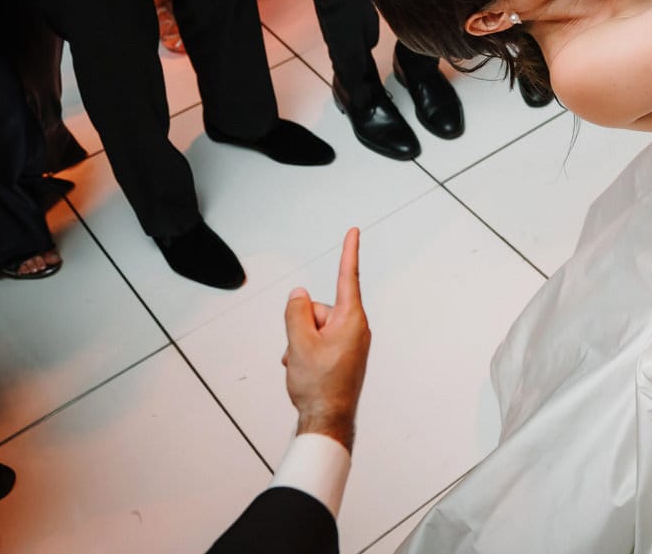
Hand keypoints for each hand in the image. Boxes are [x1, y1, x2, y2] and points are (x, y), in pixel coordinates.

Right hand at [283, 228, 370, 451]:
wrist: (327, 421)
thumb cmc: (318, 384)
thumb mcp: (299, 342)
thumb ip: (296, 312)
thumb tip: (299, 293)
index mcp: (351, 319)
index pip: (347, 277)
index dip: (348, 251)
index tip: (354, 231)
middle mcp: (355, 327)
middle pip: (318, 309)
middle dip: (301, 325)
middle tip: (301, 352)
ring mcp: (350, 342)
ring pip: (314, 327)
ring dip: (300, 343)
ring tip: (302, 366)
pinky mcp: (343, 355)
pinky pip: (318, 342)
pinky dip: (305, 353)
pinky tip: (302, 371)